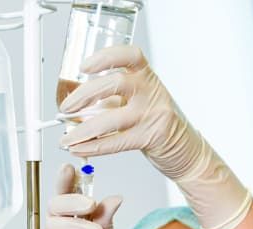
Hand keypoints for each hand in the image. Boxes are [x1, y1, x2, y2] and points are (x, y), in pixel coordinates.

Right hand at [39, 163, 122, 228]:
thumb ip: (107, 221)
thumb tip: (114, 197)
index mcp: (77, 222)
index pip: (69, 196)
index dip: (67, 180)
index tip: (72, 167)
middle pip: (55, 205)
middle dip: (72, 200)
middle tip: (90, 204)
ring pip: (54, 223)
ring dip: (77, 225)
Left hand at [58, 46, 251, 228]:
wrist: (186, 150)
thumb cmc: (157, 123)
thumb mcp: (138, 100)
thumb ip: (113, 97)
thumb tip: (77, 101)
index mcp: (147, 76)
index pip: (130, 55)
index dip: (105, 57)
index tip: (84, 66)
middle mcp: (151, 92)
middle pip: (115, 83)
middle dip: (84, 95)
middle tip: (66, 108)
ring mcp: (153, 114)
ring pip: (112, 118)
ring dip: (84, 129)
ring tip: (67, 138)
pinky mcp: (151, 137)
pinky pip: (117, 141)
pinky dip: (94, 146)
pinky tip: (79, 148)